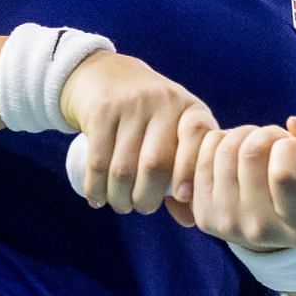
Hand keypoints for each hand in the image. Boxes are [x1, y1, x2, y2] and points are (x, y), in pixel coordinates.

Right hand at [59, 51, 218, 213]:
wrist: (108, 75)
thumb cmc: (151, 116)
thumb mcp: (174, 132)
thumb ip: (183, 172)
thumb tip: (192, 220)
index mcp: (190, 109)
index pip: (199, 139)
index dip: (191, 172)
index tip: (181, 197)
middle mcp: (164, 103)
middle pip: (155, 164)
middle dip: (147, 197)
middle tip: (142, 207)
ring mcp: (131, 104)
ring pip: (123, 168)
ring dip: (120, 197)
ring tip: (121, 204)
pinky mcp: (101, 110)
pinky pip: (98, 161)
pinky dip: (97, 187)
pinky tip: (97, 198)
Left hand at [172, 116, 295, 250]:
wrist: (281, 230)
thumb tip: (293, 122)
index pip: (283, 174)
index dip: (288, 146)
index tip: (295, 146)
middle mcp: (260, 230)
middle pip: (249, 156)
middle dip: (266, 134)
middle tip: (276, 141)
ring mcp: (227, 224)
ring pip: (223, 151)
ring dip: (243, 135)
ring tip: (258, 146)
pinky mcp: (204, 216)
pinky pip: (201, 157)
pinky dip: (219, 141)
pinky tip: (236, 153)